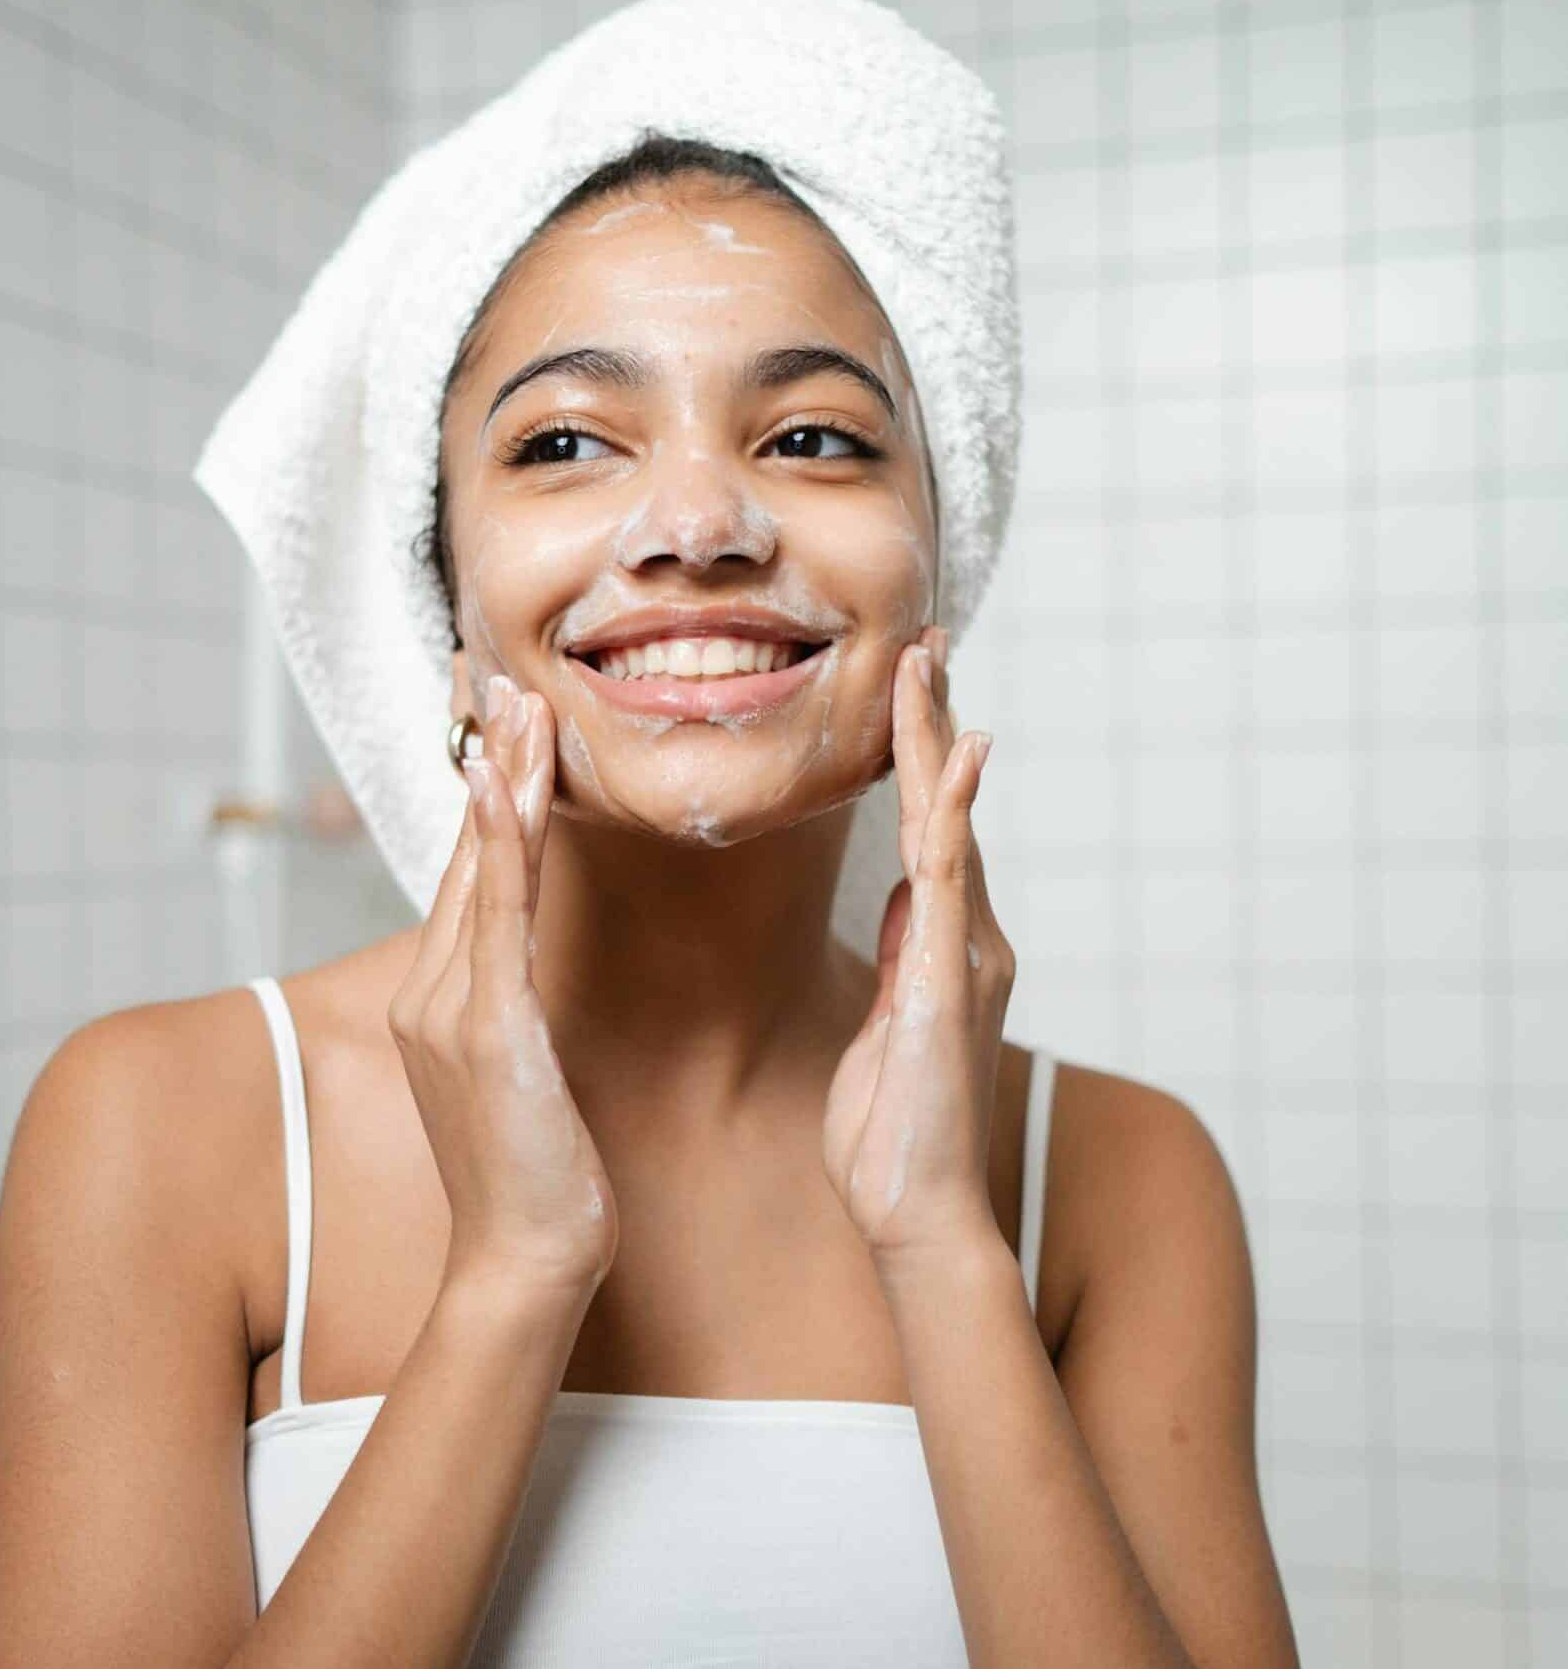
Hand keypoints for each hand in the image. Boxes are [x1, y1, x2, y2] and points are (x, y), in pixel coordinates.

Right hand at [387, 675, 617, 1298]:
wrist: (522, 1260)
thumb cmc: (533, 1174)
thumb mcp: (520, 1074)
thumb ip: (511, 1008)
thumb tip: (528, 969)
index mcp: (442, 998)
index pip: (472, 873)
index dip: (488, 794)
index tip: (501, 726)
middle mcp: (433, 990)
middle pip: (469, 852)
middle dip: (488, 762)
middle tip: (502, 681)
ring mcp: (451, 1007)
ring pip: (481, 867)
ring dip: (500, 779)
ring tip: (516, 705)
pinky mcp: (487, 1028)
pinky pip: (497, 916)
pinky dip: (500, 844)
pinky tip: (504, 786)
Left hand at [821, 627, 1015, 1271]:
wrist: (917, 1210)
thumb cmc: (895, 1133)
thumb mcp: (888, 1024)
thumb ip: (905, 956)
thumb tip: (908, 897)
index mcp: (942, 944)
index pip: (928, 829)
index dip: (918, 757)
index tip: (910, 691)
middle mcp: (965, 935)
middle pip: (943, 807)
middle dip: (933, 723)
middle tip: (927, 643)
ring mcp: (962, 951)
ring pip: (946, 821)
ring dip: (935, 739)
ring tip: (928, 662)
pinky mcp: (947, 975)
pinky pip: (948, 874)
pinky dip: (951, 809)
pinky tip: (953, 753)